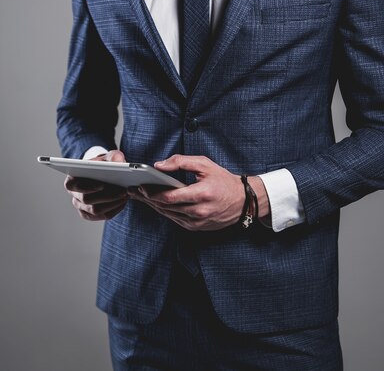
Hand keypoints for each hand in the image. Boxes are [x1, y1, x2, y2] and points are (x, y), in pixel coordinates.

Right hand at [64, 150, 127, 220]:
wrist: (103, 173)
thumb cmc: (102, 164)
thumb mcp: (107, 157)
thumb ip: (113, 156)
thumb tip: (118, 161)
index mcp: (72, 180)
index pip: (71, 186)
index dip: (86, 187)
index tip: (102, 185)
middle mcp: (74, 195)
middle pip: (87, 200)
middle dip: (106, 196)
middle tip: (123, 191)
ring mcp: (81, 207)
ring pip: (96, 211)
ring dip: (113, 203)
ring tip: (125, 196)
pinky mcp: (91, 214)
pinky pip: (103, 216)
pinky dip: (115, 209)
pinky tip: (123, 202)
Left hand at [127, 155, 269, 230]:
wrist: (243, 201)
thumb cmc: (223, 180)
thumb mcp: (205, 164)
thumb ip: (180, 162)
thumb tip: (159, 165)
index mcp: (201, 195)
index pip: (170, 197)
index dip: (152, 193)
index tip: (139, 186)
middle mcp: (198, 212)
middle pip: (165, 207)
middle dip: (147, 198)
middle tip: (133, 190)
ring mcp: (197, 222)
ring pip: (168, 215)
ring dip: (153, 206)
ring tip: (140, 196)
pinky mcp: (197, 228)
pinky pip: (175, 220)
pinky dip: (165, 211)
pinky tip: (156, 203)